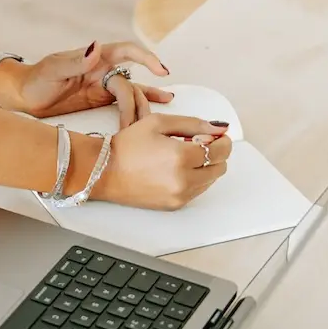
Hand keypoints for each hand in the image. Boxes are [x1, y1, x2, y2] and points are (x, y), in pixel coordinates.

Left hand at [0, 41, 170, 124]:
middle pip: (130, 84)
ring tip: (157, 120)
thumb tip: (96, 47)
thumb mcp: (52, 69)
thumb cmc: (35, 79)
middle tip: (137, 121)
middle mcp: (102, 71)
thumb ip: (75, 61)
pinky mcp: (100, 102)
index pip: (127, 52)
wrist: (23, 97)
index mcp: (94, 58)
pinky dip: (138, 107)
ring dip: (144, 105)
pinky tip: (155, 110)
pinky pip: (123, 104)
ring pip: (131, 94)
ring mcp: (102, 87)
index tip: (161, 71)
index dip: (146, 58)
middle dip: (137, 102)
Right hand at [95, 114, 231, 210]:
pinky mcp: (174, 205)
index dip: (222, 141)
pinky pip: (197, 191)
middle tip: (198, 144)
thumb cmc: (127, 146)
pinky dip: (195, 179)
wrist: (105, 170)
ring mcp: (180, 195)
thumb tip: (219, 128)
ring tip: (183, 156)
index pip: (220, 150)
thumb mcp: (159, 123)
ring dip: (205, 167)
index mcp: (181, 156)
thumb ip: (193, 123)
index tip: (217, 136)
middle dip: (215, 153)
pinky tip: (176, 169)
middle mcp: (183, 179)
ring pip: (211, 180)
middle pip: (220, 167)